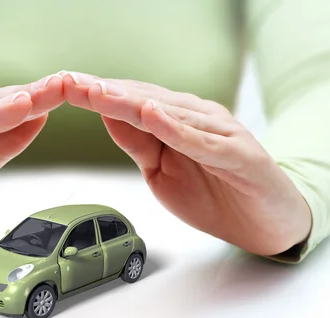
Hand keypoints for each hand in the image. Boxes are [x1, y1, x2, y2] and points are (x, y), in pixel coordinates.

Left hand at [61, 71, 311, 255]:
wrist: (267, 222)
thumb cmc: (216, 194)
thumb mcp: (162, 171)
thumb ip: (139, 144)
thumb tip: (106, 117)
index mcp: (177, 121)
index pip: (130, 102)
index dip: (96, 95)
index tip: (62, 87)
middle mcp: (197, 118)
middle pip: (144, 100)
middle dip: (104, 92)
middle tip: (69, 82)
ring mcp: (219, 133)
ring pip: (169, 113)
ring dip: (130, 102)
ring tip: (98, 93)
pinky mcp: (238, 154)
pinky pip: (202, 141)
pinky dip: (176, 128)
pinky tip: (152, 115)